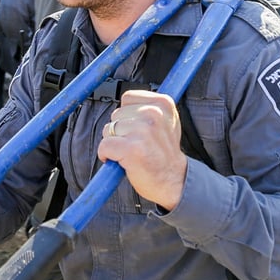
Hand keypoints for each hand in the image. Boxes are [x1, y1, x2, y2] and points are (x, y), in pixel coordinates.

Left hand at [97, 90, 186, 209]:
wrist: (174, 182)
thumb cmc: (165, 154)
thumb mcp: (166, 122)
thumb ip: (148, 108)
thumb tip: (124, 104)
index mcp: (163, 104)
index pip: (127, 98)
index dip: (127, 115)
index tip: (138, 129)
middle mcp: (154, 113)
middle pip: (116, 114)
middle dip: (120, 130)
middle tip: (137, 144)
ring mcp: (143, 131)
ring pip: (108, 130)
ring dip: (115, 143)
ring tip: (133, 152)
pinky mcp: (131, 148)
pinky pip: (104, 145)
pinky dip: (106, 155)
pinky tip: (121, 160)